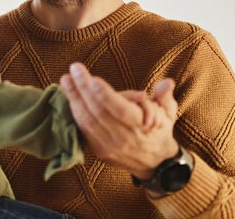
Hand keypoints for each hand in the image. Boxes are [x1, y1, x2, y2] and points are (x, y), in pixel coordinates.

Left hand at [60, 63, 180, 179]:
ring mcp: (109, 146)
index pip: (120, 110)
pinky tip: (69, 96)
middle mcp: (124, 138)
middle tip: (74, 69)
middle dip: (84, 89)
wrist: (154, 163)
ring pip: (88, 121)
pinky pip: (84, 129)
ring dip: (74, 99)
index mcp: (142, 127)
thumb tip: (167, 83)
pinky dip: (75, 112)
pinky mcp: (99, 150)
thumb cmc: (159, 130)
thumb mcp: (168, 113)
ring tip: (66, 80)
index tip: (92, 79)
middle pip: (99, 112)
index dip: (105, 95)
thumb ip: (165, 97)